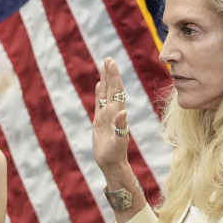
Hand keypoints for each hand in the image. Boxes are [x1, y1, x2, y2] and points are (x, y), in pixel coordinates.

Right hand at [92, 57, 130, 174]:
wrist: (111, 163)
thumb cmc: (115, 154)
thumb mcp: (118, 142)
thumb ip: (121, 127)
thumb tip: (123, 112)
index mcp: (117, 114)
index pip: (116, 91)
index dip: (113, 77)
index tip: (111, 63)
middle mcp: (113, 112)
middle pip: (111, 89)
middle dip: (110, 74)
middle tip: (108, 59)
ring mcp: (107, 116)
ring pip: (105, 94)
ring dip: (105, 80)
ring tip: (104, 67)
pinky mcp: (100, 121)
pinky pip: (99, 103)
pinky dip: (100, 93)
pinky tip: (99, 85)